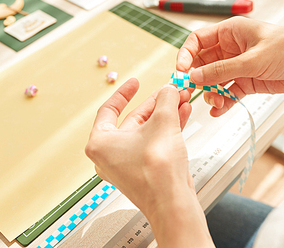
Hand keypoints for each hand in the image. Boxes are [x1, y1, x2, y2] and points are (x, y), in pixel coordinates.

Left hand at [85, 78, 192, 214]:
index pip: (109, 109)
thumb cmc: (157, 171)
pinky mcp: (143, 170)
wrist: (172, 202)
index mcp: (100, 142)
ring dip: (165, 114)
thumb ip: (166, 100)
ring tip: (181, 100)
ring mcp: (127, 164)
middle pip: (133, 119)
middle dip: (155, 104)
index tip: (135, 82)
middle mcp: (109, 154)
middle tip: (169, 91)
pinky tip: (182, 115)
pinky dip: (167, 128)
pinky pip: (153, 142)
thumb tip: (169, 90)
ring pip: (146, 131)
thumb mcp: (163, 122)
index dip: (125, 92)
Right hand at [176, 16, 283, 115]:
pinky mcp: (247, 81)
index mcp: (231, 31)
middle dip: (198, 78)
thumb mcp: (253, 59)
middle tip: (193, 92)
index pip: (198, 40)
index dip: (186, 54)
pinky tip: (219, 110)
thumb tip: (194, 76)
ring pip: (214, 80)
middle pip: (203, 63)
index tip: (181, 70)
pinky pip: (229, 92)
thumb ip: (222, 69)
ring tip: (216, 102)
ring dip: (211, 92)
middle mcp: (231, 48)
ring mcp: (239, 66)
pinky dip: (223, 102)